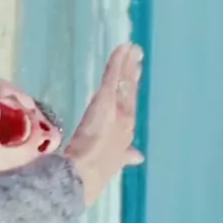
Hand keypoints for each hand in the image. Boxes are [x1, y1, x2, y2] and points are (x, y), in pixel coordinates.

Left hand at [64, 43, 143, 206]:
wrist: (86, 175)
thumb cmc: (93, 174)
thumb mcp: (112, 164)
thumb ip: (125, 157)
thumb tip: (137, 156)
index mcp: (125, 133)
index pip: (129, 105)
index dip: (131, 89)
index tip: (134, 74)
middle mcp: (126, 119)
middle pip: (129, 90)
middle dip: (133, 72)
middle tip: (137, 53)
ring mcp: (117, 110)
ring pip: (123, 82)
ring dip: (127, 63)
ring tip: (132, 47)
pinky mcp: (105, 102)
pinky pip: (112, 78)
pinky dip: (117, 63)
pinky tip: (122, 49)